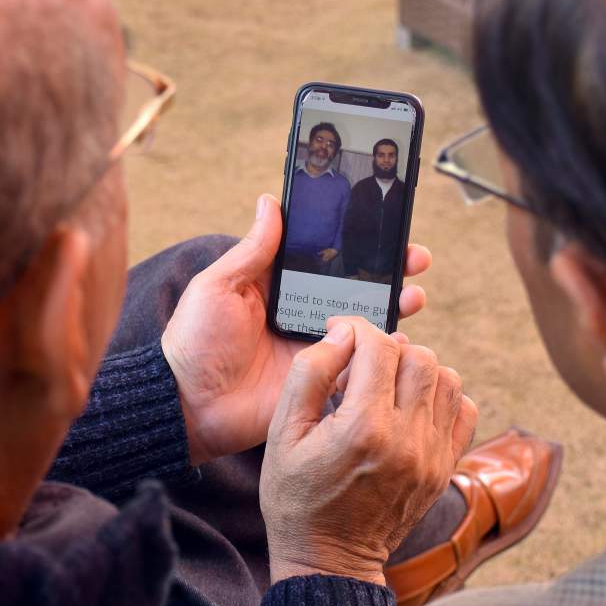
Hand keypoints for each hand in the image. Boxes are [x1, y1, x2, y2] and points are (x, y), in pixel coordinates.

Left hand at [161, 195, 432, 465]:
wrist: (189, 404)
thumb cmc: (195, 341)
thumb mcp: (219, 286)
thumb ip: (253, 249)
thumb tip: (271, 201)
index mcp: (282, 287)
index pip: (328, 258)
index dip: (358, 243)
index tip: (387, 226)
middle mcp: (305, 313)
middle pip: (357, 287)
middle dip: (391, 271)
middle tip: (416, 259)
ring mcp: (317, 347)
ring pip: (367, 323)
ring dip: (395, 307)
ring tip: (414, 297)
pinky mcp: (324, 381)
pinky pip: (361, 366)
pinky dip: (385, 355)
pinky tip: (401, 342)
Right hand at [260, 318, 478, 585]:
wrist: (328, 560)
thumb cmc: (296, 496)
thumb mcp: (282, 433)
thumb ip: (310, 374)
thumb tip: (342, 334)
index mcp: (363, 428)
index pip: (379, 346)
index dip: (357, 328)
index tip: (340, 334)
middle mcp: (406, 439)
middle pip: (418, 356)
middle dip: (387, 348)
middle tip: (360, 365)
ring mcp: (431, 455)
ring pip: (446, 378)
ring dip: (417, 369)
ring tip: (386, 384)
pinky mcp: (444, 468)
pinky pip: (463, 411)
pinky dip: (442, 396)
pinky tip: (411, 405)